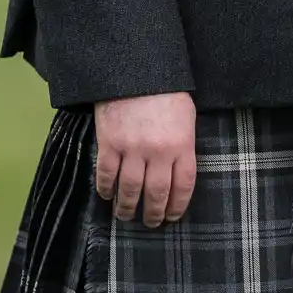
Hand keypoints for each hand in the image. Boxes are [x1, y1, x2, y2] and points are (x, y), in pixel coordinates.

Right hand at [94, 92, 196, 226]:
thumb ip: (184, 143)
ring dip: (127, 207)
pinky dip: (106, 189)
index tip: (172, 217)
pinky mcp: (109, 143)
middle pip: (156, 194)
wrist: (135, 69)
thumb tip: (179, 171)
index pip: (183, 186)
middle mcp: (158, 151)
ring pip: (130, 190)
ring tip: (125, 215)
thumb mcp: (186, 115)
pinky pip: (106, 175)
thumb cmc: (166, 90)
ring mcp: (132, 149)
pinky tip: (107, 195)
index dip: (177, 206)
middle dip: (153, 213)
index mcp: (182, 144)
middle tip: (149, 223)